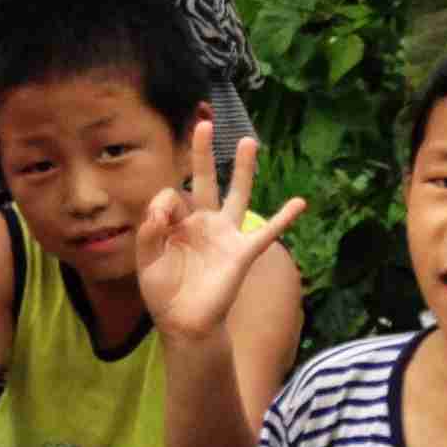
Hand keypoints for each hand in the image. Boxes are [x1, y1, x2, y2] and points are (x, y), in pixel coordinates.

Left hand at [136, 120, 304, 342]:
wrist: (184, 323)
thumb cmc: (164, 292)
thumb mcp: (147, 260)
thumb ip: (150, 232)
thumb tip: (162, 207)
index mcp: (178, 223)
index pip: (171, 195)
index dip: (164, 204)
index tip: (160, 221)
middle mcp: (203, 222)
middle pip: (205, 180)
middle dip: (203, 153)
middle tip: (204, 123)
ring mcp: (225, 234)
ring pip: (237, 195)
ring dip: (244, 169)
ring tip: (248, 141)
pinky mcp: (241, 252)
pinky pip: (266, 232)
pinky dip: (284, 218)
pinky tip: (299, 203)